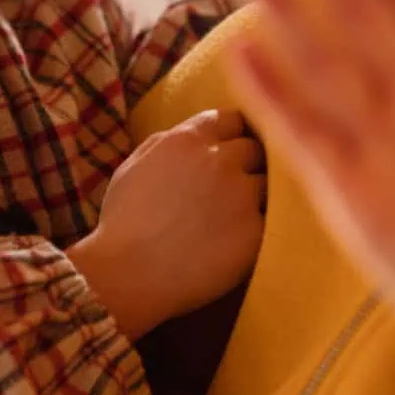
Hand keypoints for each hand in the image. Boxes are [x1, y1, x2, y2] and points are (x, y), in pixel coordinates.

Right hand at [70, 109, 265, 338]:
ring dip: (258, 196)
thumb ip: (167, 144)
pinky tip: (240, 240)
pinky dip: (261, 227)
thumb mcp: (134, 167)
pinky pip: (272, 220)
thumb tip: (192, 137)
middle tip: (237, 188)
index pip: (233, 120)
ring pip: (268, 184)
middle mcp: (220, 160)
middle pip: (255, 150)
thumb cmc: (122, 224)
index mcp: (188, 140)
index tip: (233, 150)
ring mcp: (242, 195)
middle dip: (248, 165)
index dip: (234, 135)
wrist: (130, 274)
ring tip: (239, 217)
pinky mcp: (256, 230)